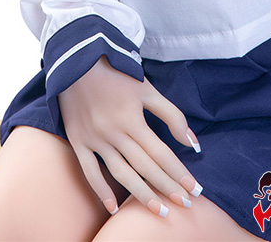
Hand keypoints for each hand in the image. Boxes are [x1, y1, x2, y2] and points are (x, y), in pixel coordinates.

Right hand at [57, 55, 201, 217]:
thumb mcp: (147, 88)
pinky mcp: (78, 141)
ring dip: (141, 194)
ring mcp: (95, 139)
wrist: (77, 60)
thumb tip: (192, 142)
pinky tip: (114, 208)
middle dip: (166, 187)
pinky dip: (100, 190)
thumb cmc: (116, 72)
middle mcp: (114, 132)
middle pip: (145, 167)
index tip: (193, 189)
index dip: (178, 172)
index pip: (161, 153)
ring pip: (121, 173)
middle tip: (184, 204)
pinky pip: (89, 171)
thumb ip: (171, 115)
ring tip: (159, 210)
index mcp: (132, 119)